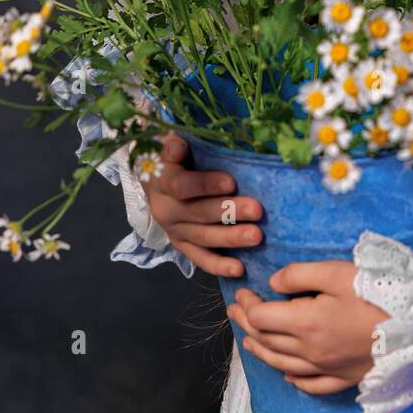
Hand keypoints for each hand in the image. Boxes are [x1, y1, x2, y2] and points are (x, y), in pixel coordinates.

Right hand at [141, 132, 263, 277]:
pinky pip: (199, 258)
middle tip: (257, 210)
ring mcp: (173, 230)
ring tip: (257, 237)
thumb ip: (175, 145)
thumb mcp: (171, 143)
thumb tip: (178, 145)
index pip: (182, 185)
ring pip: (202, 237)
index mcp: (161, 181)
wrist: (154, 177)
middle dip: (229, 212)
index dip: (205, 184)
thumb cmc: (174, 155)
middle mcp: (165, 209)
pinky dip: (218, 265)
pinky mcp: (181, 245)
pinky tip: (239, 269)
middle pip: (198, 213)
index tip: (231, 182)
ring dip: (230, 238)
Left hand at [226, 260, 390, 393]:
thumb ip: (300, 274)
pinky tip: (289, 375)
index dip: (247, 305)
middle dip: (248, 324)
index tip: (243, 293)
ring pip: (283, 365)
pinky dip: (295, 380)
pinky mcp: (344, 378)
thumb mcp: (336, 272)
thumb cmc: (377, 294)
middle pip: (268, 341)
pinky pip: (311, 385)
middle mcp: (310, 351)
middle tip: (237, 311)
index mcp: (305, 323)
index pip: (262, 317)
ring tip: (250, 342)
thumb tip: (274, 284)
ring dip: (262, 352)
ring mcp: (327, 368)